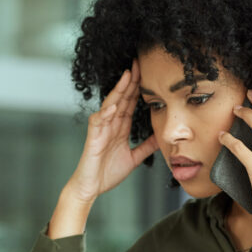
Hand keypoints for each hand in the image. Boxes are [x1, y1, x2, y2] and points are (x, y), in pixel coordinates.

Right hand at [65, 58, 158, 203]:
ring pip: (110, 105)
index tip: (148, 73)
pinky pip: (98, 122)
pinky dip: (106, 113)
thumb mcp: (134, 158)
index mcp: (120, 127)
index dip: (138, 88)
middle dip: (130, 81)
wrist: (91, 188)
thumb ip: (146, 146)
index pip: (130, 103)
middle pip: (121, 98)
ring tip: (127, 76)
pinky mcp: (93, 138)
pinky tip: (113, 105)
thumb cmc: (107, 173)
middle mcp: (110, 125)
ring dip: (118, 90)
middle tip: (138, 63)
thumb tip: (160, 138)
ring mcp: (101, 130)